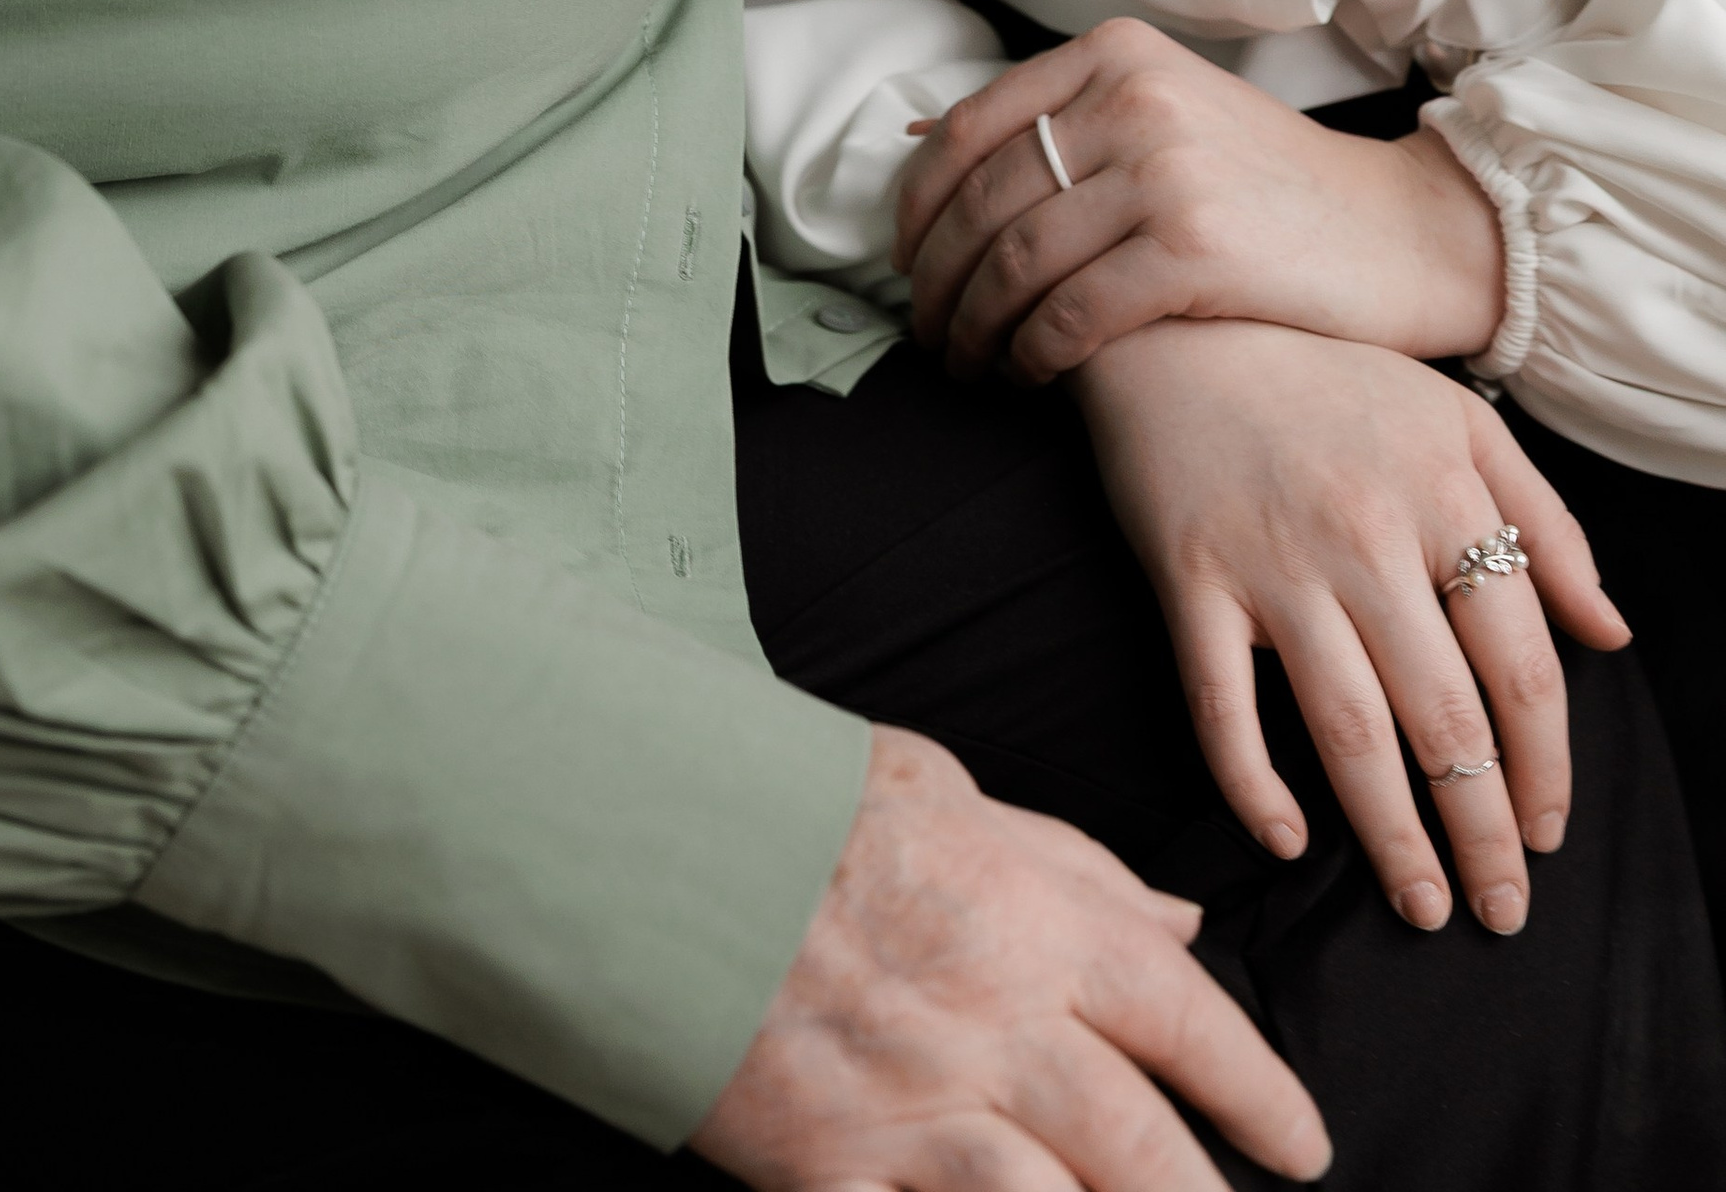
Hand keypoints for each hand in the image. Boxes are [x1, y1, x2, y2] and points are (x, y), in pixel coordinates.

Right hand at [692, 724, 1328, 1191]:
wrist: (645, 835)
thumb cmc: (798, 802)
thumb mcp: (947, 792)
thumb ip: (1075, 866)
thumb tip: (1177, 924)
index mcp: (1026, 920)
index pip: (1182, 1019)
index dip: (1258, 1091)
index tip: (1300, 1143)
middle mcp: (988, 1024)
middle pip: (1143, 1147)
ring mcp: (908, 1107)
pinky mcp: (827, 1168)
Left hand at [893, 19, 1504, 379]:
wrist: (1403, 234)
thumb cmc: (1272, 188)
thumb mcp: (1166, 114)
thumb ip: (1061, 122)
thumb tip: (921, 143)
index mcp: (1115, 55)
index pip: (970, 129)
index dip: (918, 205)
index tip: (903, 260)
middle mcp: (1133, 98)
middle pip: (983, 201)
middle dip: (937, 279)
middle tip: (926, 332)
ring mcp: (1165, 168)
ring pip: (1017, 261)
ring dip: (975, 327)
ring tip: (967, 365)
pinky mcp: (1194, 247)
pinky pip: (1074, 312)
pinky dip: (1034, 353)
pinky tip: (1028, 376)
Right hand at [1073, 318, 1629, 935]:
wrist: (1177, 325)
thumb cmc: (1328, 380)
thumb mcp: (1459, 421)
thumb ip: (1547, 526)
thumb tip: (1611, 635)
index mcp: (1442, 495)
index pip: (1520, 666)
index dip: (1544, 767)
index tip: (1545, 834)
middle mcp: (1366, 536)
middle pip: (1445, 718)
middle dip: (1481, 832)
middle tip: (1499, 910)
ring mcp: (1273, 562)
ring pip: (1349, 731)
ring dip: (1393, 838)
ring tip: (1422, 906)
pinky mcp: (1188, 578)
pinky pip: (1221, 704)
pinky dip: (1252, 785)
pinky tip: (1288, 843)